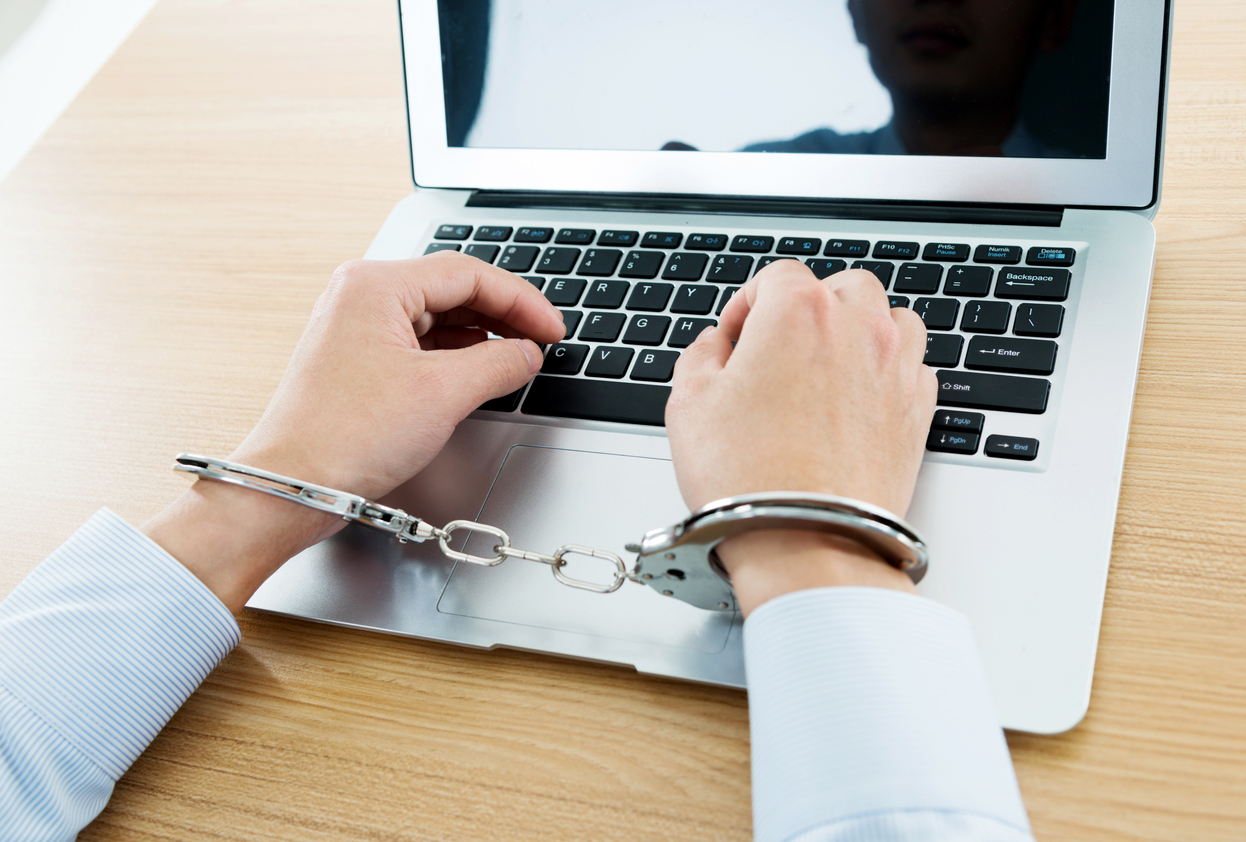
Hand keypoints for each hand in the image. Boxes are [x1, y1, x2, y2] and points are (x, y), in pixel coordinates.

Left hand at [144, 253, 565, 610]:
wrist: (295, 485)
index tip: (552, 329)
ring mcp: (356, 326)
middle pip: (453, 289)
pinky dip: (455, 353)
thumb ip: (499, 364)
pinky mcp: (358, 357)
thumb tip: (528, 355)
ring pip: (438, 315)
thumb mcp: (443, 394)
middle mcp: (361, 295)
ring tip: (518, 356)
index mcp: (375, 285)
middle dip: (504, 315)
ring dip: (482, 334)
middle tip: (542, 340)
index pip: (469, 274)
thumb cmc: (346, 438)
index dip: (521, 302)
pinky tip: (481, 370)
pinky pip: (419, 341)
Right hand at [665, 262, 936, 614]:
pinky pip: (912, 367)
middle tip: (779, 349)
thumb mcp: (688, 403)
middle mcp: (857, 328)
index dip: (748, 304)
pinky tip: (858, 399)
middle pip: (841, 287)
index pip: (776, 276)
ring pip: (889, 319)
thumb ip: (700, 355)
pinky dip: (888, 371)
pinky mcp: (917, 411)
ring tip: (827, 366)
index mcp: (798, 311)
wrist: (808, 540)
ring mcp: (895, 368)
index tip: (736, 336)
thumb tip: (714, 345)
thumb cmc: (749, 478)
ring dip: (859, 330)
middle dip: (809, 308)